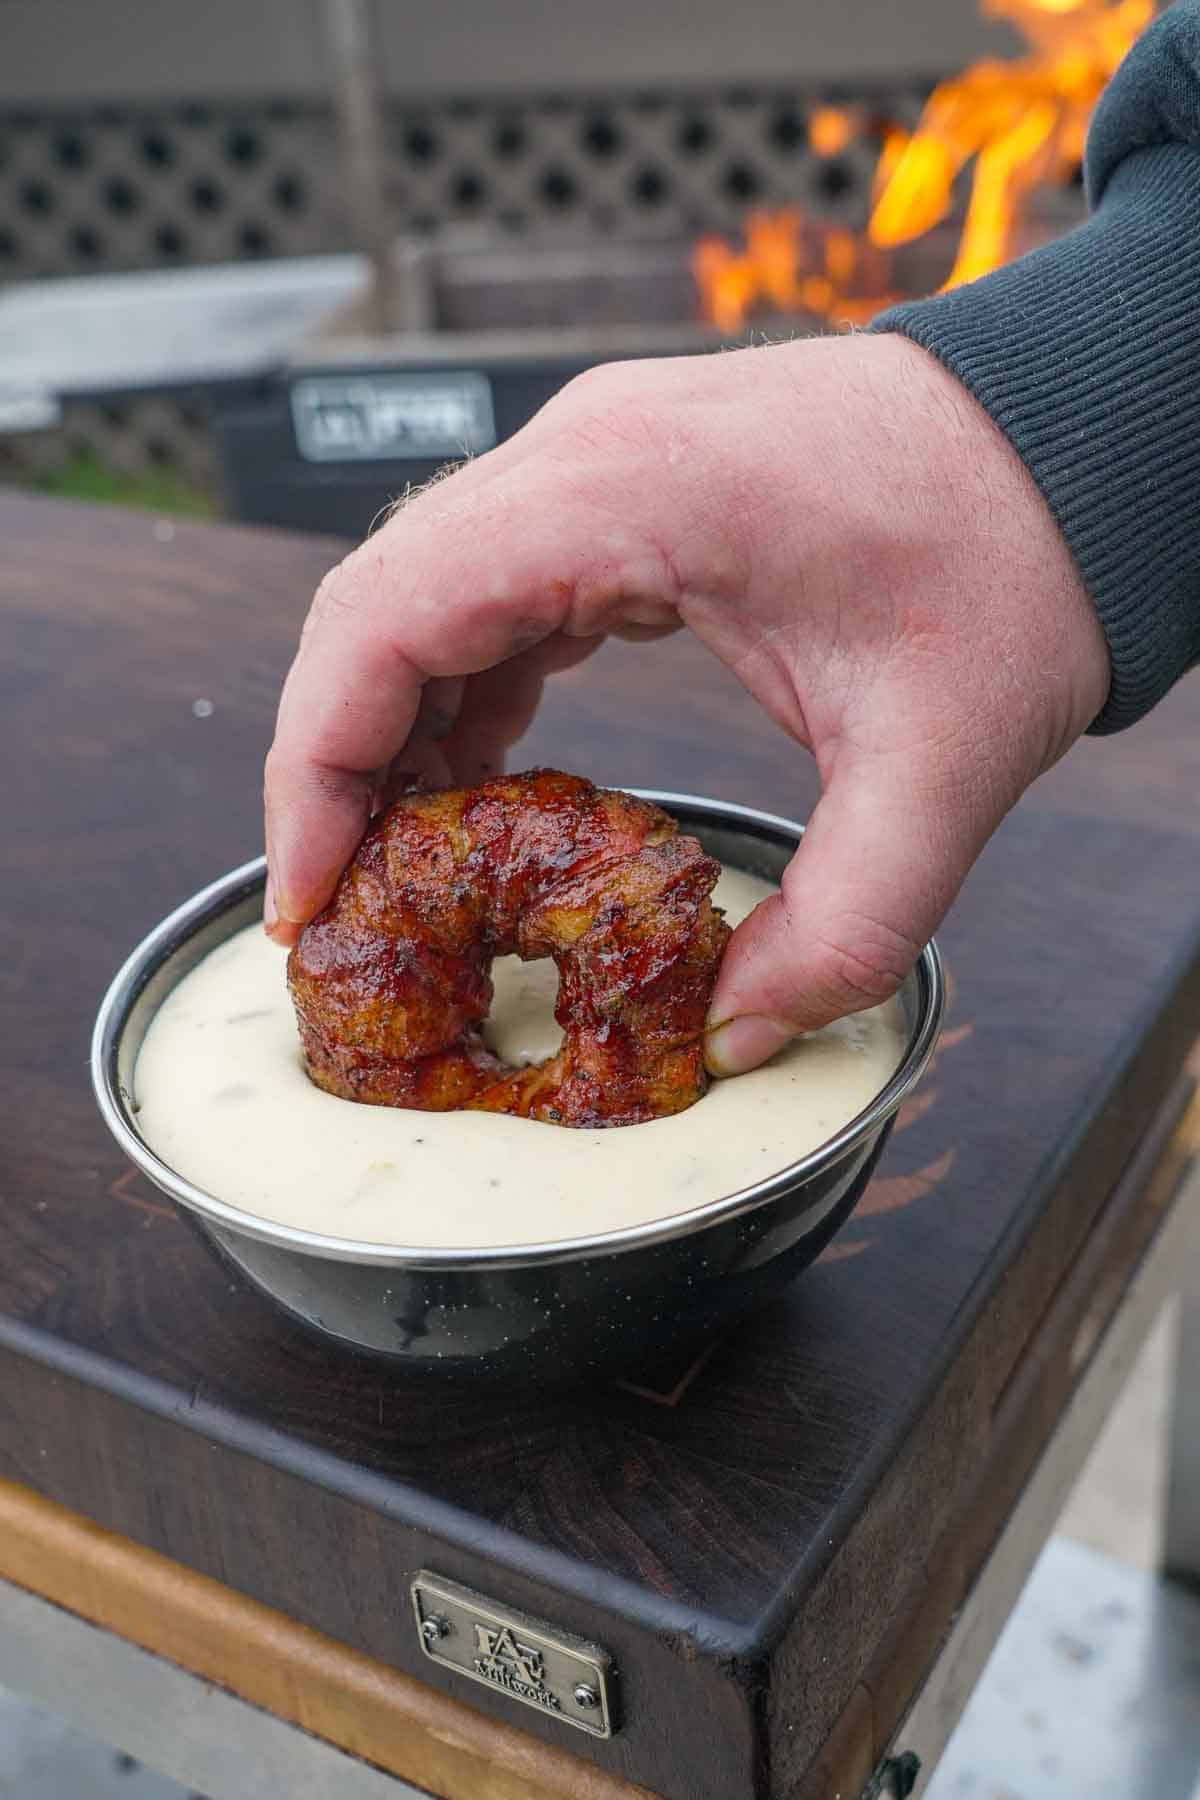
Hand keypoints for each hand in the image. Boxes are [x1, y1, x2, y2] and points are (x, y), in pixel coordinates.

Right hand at [264, 332, 1108, 1073]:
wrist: (1085, 444)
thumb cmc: (1019, 556)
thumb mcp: (943, 764)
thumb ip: (849, 923)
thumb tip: (745, 1032)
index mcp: (626, 492)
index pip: (384, 618)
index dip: (318, 766)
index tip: (313, 890)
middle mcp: (583, 454)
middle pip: (376, 606)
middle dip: (339, 763)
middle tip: (348, 903)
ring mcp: (600, 460)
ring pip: (425, 593)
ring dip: (398, 728)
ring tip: (414, 864)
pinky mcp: (629, 488)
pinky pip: (498, 587)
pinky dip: (468, 688)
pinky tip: (486, 781)